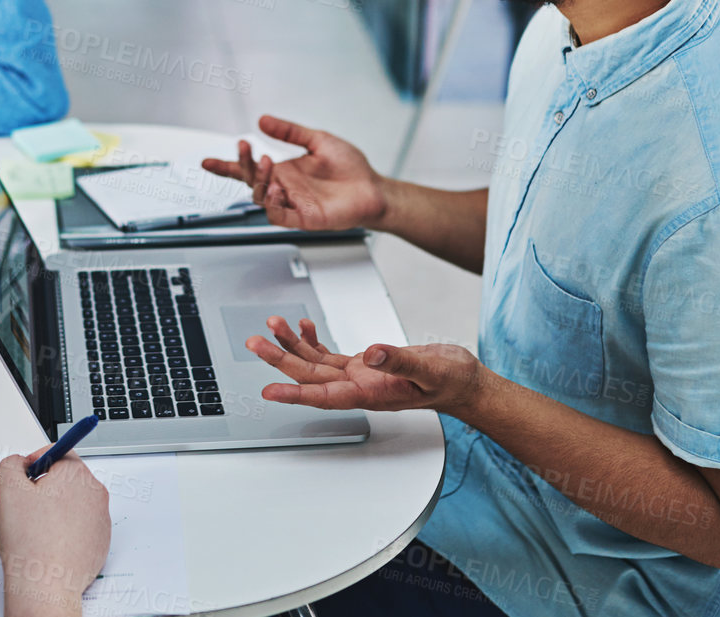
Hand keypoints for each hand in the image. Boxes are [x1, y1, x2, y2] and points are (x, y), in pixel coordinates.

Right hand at [0, 449, 110, 616]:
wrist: (46, 584)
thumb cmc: (31, 541)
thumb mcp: (7, 489)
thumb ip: (11, 464)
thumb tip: (19, 462)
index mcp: (75, 474)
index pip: (58, 452)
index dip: (36, 462)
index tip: (26, 475)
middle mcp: (95, 492)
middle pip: (68, 477)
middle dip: (46, 486)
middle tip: (27, 504)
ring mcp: (101, 518)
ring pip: (75, 502)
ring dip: (57, 508)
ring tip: (37, 527)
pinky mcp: (101, 540)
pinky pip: (82, 525)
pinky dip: (67, 529)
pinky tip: (50, 541)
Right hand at [201, 114, 387, 231]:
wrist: (373, 188)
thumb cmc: (350, 169)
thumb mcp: (318, 140)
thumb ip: (290, 132)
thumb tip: (263, 120)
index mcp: (284, 170)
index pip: (249, 169)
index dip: (226, 167)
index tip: (206, 161)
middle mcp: (285, 187)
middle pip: (250, 180)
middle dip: (242, 163)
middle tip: (245, 146)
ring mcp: (293, 203)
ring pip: (261, 197)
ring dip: (259, 179)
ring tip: (266, 161)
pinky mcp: (304, 218)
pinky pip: (278, 215)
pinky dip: (273, 202)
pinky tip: (278, 187)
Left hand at [245, 316, 482, 414]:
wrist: (464, 382)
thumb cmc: (452, 381)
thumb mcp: (432, 369)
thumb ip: (400, 360)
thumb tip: (372, 352)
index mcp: (372, 393)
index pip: (325, 396)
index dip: (295, 394)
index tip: (269, 392)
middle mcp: (359, 387)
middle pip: (309, 377)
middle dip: (279, 360)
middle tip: (254, 342)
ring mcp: (359, 376)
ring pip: (315, 364)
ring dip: (291, 346)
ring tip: (272, 324)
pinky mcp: (364, 365)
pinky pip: (329, 356)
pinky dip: (313, 341)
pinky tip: (304, 327)